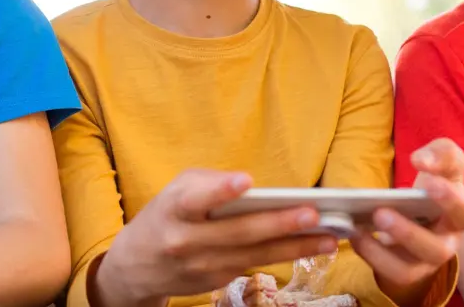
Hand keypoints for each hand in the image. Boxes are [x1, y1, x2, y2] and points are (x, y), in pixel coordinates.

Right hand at [93, 169, 337, 306]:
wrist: (135, 268)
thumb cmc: (164, 216)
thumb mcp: (175, 191)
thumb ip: (209, 184)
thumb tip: (253, 188)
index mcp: (173, 209)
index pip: (196, 199)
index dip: (220, 190)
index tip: (245, 181)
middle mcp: (186, 241)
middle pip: (237, 233)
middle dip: (277, 224)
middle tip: (311, 214)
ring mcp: (203, 266)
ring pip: (254, 256)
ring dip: (294, 247)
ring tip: (328, 238)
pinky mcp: (216, 282)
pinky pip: (253, 266)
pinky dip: (283, 256)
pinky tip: (310, 247)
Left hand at [351, 138, 463, 304]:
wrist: (422, 206)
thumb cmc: (436, 180)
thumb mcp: (443, 159)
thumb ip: (441, 153)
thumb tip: (421, 160)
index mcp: (462, 217)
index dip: (452, 202)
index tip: (430, 183)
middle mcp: (447, 244)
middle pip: (437, 250)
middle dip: (408, 234)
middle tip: (380, 212)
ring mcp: (425, 262)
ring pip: (409, 270)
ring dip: (382, 253)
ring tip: (359, 229)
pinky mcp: (403, 270)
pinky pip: (388, 272)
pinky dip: (369, 256)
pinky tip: (354, 236)